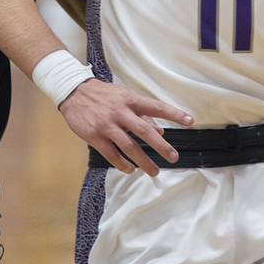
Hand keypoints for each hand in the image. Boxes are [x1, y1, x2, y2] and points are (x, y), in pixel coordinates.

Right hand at [59, 78, 192, 176]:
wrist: (73, 91)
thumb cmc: (102, 94)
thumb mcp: (123, 96)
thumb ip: (141, 113)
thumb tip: (160, 129)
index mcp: (130, 99)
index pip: (156, 106)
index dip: (173, 114)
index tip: (190, 121)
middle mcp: (120, 112)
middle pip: (145, 132)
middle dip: (161, 146)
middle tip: (173, 158)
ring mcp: (107, 125)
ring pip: (129, 147)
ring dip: (143, 161)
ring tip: (154, 172)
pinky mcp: (95, 136)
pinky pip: (112, 154)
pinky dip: (123, 164)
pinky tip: (130, 169)